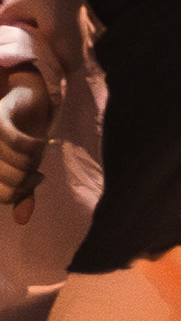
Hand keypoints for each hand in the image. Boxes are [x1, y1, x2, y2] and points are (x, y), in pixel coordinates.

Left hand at [0, 70, 52, 211]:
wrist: (27, 101)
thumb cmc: (22, 139)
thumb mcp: (24, 170)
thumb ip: (22, 194)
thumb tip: (22, 219)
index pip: (3, 195)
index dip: (18, 193)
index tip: (32, 183)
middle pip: (8, 181)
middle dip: (26, 177)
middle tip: (36, 170)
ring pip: (14, 163)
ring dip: (32, 160)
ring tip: (36, 154)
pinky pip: (19, 142)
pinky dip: (34, 145)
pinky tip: (39, 142)